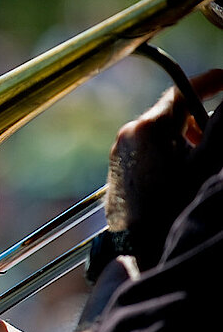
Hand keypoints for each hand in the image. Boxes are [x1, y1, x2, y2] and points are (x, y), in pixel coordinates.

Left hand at [106, 69, 222, 265]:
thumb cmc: (172, 207)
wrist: (136, 248)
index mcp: (147, 128)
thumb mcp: (207, 164)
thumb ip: (221, 128)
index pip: (181, 91)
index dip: (209, 83)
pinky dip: (170, 153)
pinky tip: (183, 174)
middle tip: (218, 136)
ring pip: (161, 133)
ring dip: (186, 138)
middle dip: (201, 119)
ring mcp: (120, 153)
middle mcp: (128, 135)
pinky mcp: (118, 170)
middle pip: (172, 113)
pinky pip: (148, 150)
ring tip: (202, 160)